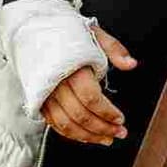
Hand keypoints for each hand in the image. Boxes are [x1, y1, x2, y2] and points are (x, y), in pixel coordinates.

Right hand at [41, 24, 135, 144]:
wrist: (34, 28)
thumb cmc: (67, 31)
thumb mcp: (95, 34)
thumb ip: (115, 50)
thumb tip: (131, 64)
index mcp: (71, 68)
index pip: (90, 98)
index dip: (107, 112)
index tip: (121, 118)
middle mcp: (55, 83)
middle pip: (80, 115)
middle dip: (102, 128)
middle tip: (119, 132)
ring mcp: (44, 93)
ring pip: (65, 124)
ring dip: (87, 136)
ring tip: (106, 138)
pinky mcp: (38, 99)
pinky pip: (53, 123)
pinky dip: (70, 133)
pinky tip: (86, 136)